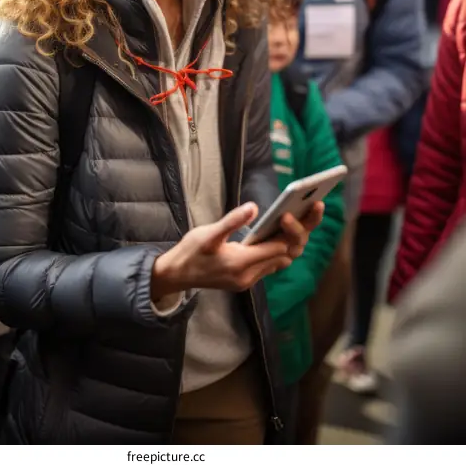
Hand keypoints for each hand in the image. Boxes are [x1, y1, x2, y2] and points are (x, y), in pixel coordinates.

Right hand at [151, 201, 322, 300]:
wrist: (176, 275)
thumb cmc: (190, 252)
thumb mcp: (208, 232)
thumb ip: (232, 220)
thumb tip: (254, 207)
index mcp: (240, 263)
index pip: (278, 249)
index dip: (291, 230)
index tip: (301, 209)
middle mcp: (248, 276)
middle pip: (285, 256)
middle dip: (299, 233)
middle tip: (313, 208)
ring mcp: (247, 281)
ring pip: (280, 262)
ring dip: (290, 242)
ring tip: (300, 216)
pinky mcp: (245, 280)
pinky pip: (270, 266)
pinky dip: (278, 250)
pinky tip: (279, 232)